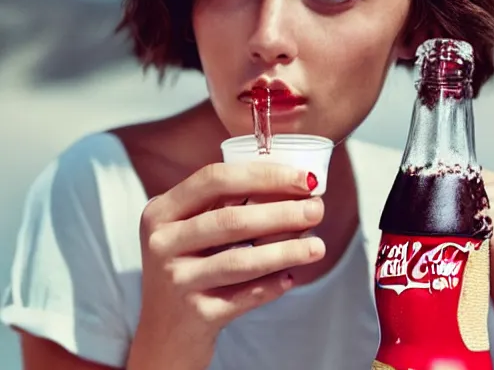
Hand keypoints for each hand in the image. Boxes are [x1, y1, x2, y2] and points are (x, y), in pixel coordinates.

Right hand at [127, 162, 325, 369]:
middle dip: (282, 212)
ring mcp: (176, 281)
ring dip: (286, 250)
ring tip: (317, 246)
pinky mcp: (195, 314)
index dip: (264, 175)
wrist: (164, 331)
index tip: (303, 179)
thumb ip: (228, 203)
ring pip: (241, 261)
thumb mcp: (190, 230)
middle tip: (316, 209)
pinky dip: (272, 286)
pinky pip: (244, 297)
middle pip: (231, 220)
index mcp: (161, 212)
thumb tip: (296, 186)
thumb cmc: (189, 266)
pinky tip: (292, 277)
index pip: (216, 179)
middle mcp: (161, 244)